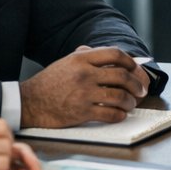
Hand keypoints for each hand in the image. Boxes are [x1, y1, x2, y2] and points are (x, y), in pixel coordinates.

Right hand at [20, 46, 147, 127]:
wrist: (29, 102)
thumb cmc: (49, 82)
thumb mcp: (66, 62)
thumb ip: (86, 56)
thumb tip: (110, 56)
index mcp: (81, 59)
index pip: (115, 54)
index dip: (130, 61)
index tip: (135, 69)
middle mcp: (84, 74)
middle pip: (122, 76)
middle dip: (137, 84)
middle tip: (141, 90)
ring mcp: (84, 93)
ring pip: (119, 96)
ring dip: (130, 102)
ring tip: (131, 104)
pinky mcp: (82, 112)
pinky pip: (110, 113)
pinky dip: (119, 114)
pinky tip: (120, 114)